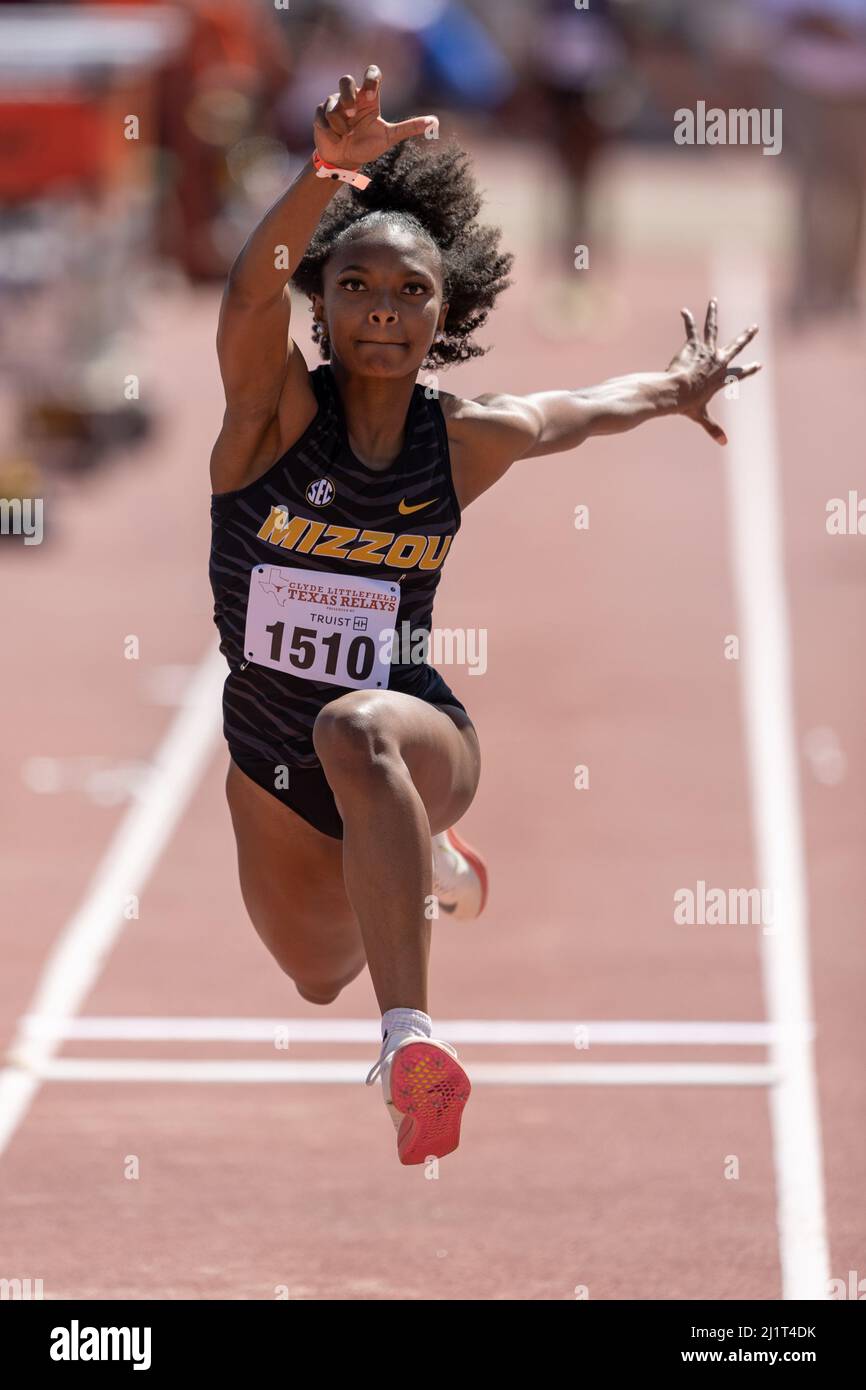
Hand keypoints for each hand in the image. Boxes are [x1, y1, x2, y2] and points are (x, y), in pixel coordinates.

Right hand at [313, 65, 437, 170]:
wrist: (345, 161)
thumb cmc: (367, 146)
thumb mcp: (389, 137)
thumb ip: (409, 128)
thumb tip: (434, 123)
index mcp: (368, 99)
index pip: (372, 75)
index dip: (372, 79)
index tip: (373, 95)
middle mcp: (351, 98)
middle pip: (346, 80)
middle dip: (349, 96)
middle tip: (353, 113)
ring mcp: (334, 105)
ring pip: (333, 101)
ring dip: (339, 121)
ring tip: (345, 134)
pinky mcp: (321, 115)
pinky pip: (322, 116)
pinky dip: (330, 131)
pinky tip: (336, 138)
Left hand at [667, 298, 760, 444]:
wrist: (676, 392)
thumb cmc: (688, 405)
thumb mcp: (702, 417)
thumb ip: (713, 429)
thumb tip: (724, 444)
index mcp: (723, 378)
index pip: (741, 374)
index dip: (751, 370)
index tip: (760, 365)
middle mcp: (719, 362)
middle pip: (736, 346)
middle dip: (747, 336)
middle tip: (755, 327)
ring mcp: (707, 352)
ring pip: (713, 329)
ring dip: (714, 315)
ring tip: (714, 302)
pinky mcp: (692, 346)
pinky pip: (691, 330)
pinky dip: (687, 320)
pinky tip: (684, 311)